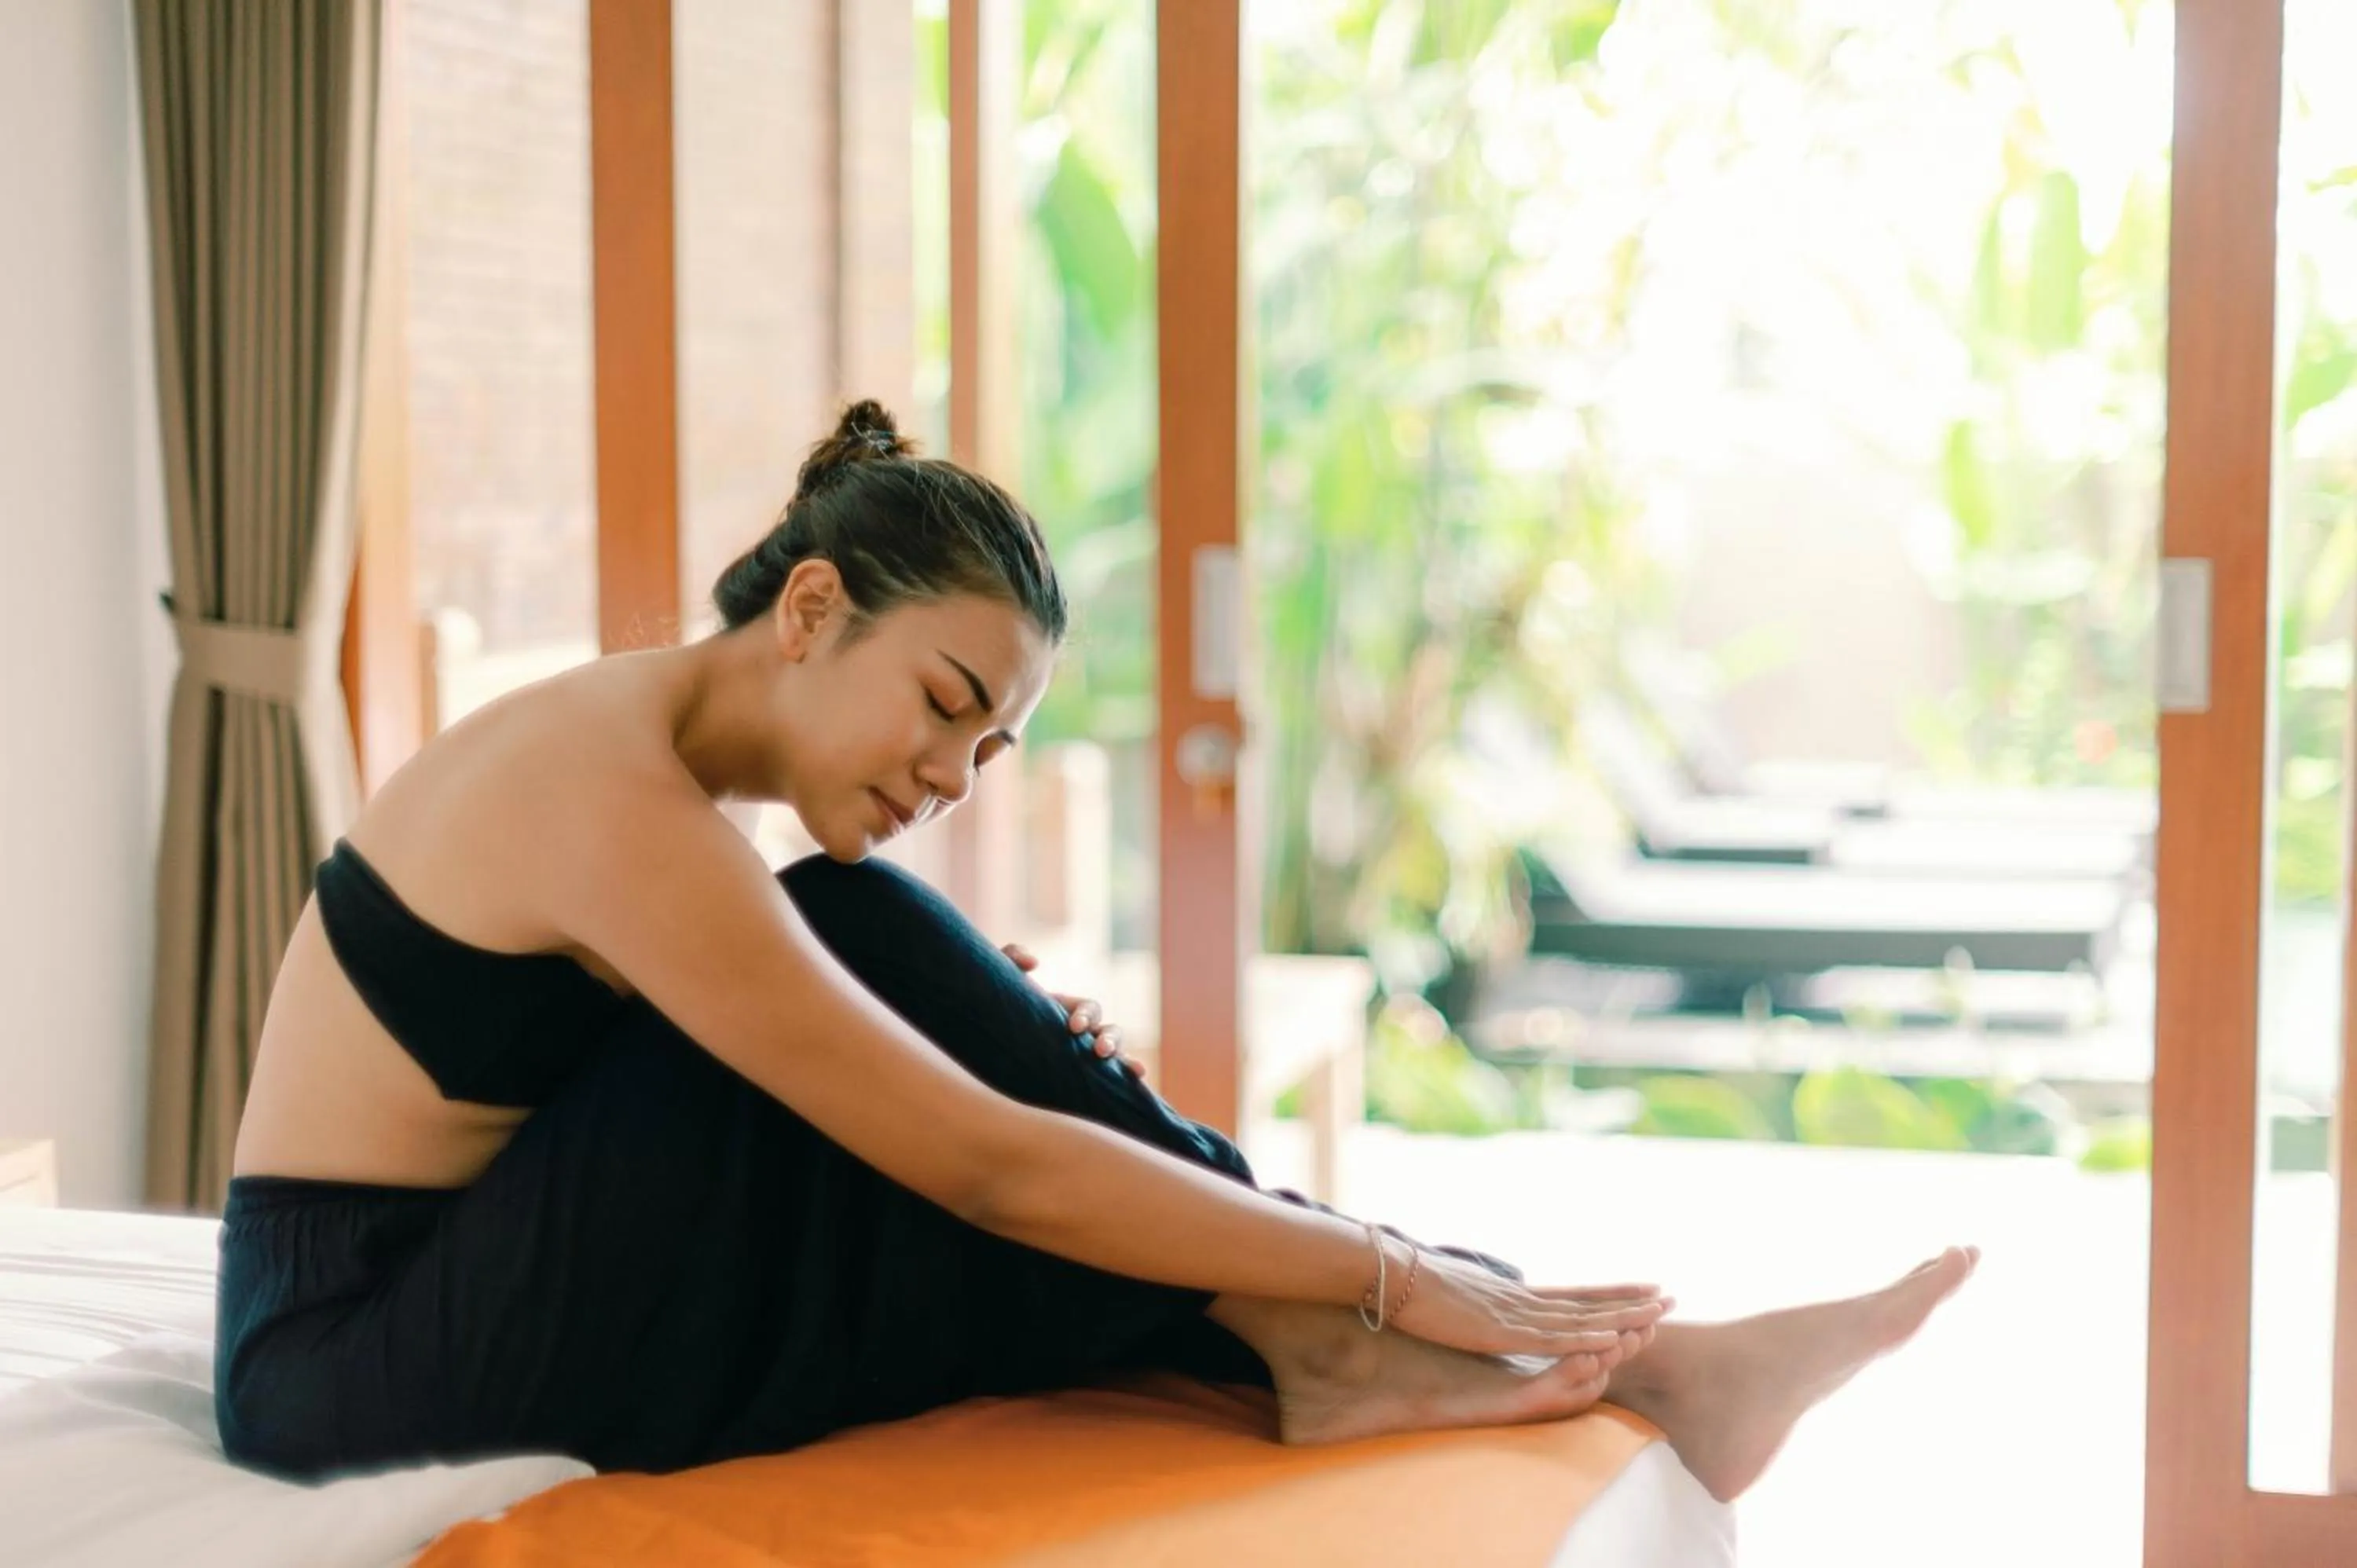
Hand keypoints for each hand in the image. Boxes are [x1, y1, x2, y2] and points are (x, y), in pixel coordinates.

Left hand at [1002, 943, 1144, 1076]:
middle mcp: (1081, 1034)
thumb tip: (1035, 963)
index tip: (1074, 1028)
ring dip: (1124, 1061)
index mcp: (1067, 1010)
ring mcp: (1081, 1056)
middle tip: (1100, 1051)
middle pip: (1110, 1032)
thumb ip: (1011, 956)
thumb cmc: (998, 1005)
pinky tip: (1135, 1087)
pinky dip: (1124, 1082)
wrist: (987, 1035)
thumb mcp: (1000, 978)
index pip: (1089, 1009)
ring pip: (1115, 1056)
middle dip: (1110, 1040)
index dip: (1086, 1016)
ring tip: (1133, 1070)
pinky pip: (1105, 1081)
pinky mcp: (1076, 1078)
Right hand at [1384, 1239, 1671, 1360]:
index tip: (1642, 1288)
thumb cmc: (1410, 1285)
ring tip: (1659, 1311)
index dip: (1609, 1293)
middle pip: (1586, 1303)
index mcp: (1511, 1296)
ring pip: (1580, 1319)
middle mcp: (1521, 1301)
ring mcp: (1514, 1315)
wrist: (1389, 1273)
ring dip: (1622, 1317)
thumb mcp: (1453, 1294)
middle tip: (1669, 1297)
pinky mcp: (1501, 1332)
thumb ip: (1476, 1302)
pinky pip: (1553, 1339)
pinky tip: (1614, 1339)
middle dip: (1630, 1302)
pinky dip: (1587, 1339)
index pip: (1572, 1295)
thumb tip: (1480, 1303)